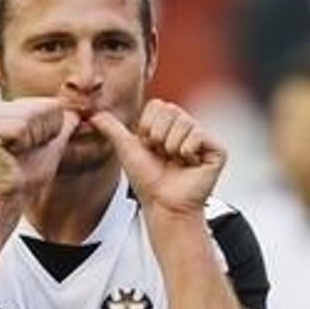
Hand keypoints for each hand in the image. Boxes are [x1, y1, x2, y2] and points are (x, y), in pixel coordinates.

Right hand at [0, 97, 77, 207]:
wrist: (11, 195)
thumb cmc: (26, 174)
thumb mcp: (54, 145)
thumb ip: (65, 126)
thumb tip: (78, 113)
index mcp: (15, 109)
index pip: (53, 104)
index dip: (52, 129)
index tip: (37, 145)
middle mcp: (1, 108)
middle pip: (45, 107)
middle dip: (43, 133)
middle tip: (27, 150)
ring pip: (33, 115)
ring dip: (33, 139)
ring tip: (19, 151)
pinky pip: (20, 127)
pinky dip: (22, 144)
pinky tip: (11, 152)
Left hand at [90, 101, 224, 217]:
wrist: (163, 203)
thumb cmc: (147, 180)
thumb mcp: (126, 149)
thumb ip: (111, 129)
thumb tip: (92, 114)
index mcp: (169, 123)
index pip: (158, 105)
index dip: (148, 127)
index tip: (149, 147)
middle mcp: (187, 126)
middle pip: (171, 110)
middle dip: (158, 136)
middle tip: (163, 156)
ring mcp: (203, 137)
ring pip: (184, 123)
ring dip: (171, 147)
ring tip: (175, 162)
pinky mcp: (217, 149)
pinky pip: (199, 135)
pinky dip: (187, 152)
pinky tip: (189, 165)